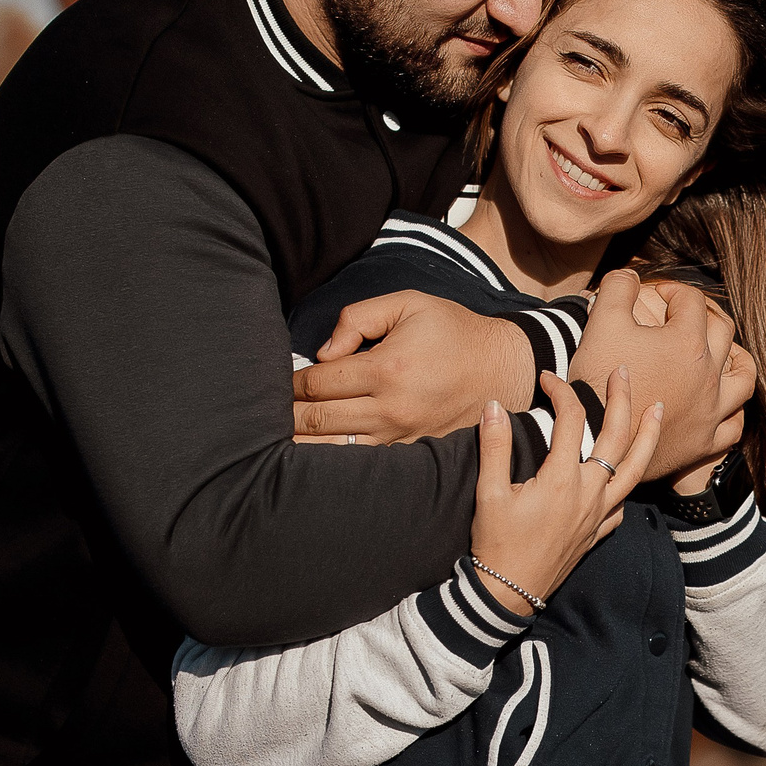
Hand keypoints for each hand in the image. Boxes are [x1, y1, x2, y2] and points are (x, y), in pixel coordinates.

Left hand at [292, 292, 536, 442]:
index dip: (293, 383)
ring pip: (335, 450)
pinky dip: (334, 462)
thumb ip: (359, 317)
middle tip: (263, 415)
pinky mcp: (411, 452)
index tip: (283, 383)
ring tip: (274, 445)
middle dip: (286, 417)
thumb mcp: (409, 304)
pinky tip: (313, 462)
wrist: (503, 369)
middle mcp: (391, 407)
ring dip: (302, 447)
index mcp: (387, 368)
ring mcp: (401, 435)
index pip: (319, 382)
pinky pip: (363, 462)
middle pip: (318, 420)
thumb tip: (324, 354)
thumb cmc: (453, 331)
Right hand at [469, 369, 664, 614]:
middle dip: (622, 399)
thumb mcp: (489, 492)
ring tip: (659, 410)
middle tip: (624, 372)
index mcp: (562, 478)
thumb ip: (494, 446)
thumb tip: (495, 405)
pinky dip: (630, 482)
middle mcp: (589, 493)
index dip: (561, 391)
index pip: (571, 419)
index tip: (547, 378)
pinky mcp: (599, 532)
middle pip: (617, 436)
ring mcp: (599, 514)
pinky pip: (624, 502)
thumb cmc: (495, 543)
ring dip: (648, 436)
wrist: (508, 592)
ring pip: (635, 468)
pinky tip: (630, 472)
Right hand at [571, 271, 754, 473]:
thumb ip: (618, 288)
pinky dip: (732, 413)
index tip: (658, 293)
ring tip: (729, 355)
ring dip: (738, 361)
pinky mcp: (704, 442)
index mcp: (688, 342)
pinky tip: (723, 407)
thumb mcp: (602, 322)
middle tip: (689, 315)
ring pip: (744, 379)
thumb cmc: (598, 378)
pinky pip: (733, 426)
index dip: (674, 289)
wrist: (593, 438)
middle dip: (707, 315)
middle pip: (723, 332)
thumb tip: (631, 275)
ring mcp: (711, 410)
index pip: (691, 301)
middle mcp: (708, 374)